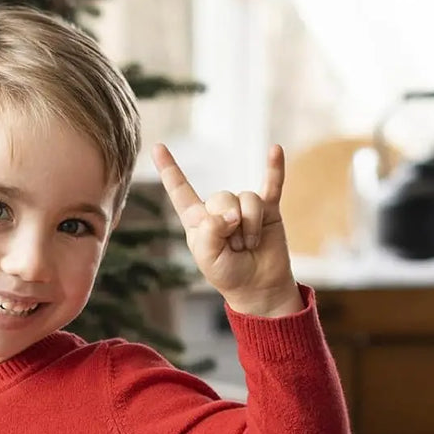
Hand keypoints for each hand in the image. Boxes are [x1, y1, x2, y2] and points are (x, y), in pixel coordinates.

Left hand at [152, 143, 301, 316]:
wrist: (258, 286)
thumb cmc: (228, 274)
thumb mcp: (208, 259)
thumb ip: (210, 232)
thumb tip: (230, 213)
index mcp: (198, 220)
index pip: (181, 191)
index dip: (169, 170)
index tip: (157, 147)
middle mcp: (219, 209)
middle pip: (222, 197)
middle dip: (231, 225)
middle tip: (235, 247)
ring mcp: (244, 206)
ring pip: (247, 199)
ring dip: (251, 227)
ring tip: (250, 245)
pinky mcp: (268, 208)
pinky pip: (272, 185)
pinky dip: (275, 169)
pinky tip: (275, 150)